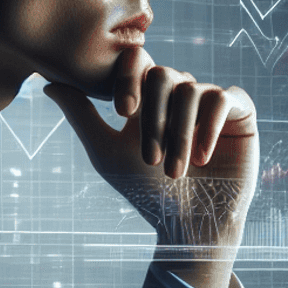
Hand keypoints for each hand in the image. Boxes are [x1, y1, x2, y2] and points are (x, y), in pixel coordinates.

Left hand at [45, 47, 258, 287]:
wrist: (190, 225)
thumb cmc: (146, 193)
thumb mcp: (106, 153)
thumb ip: (81, 115)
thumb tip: (48, 83)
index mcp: (149, 97)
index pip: (138, 62)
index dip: (128, 76)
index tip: (121, 112)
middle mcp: (179, 94)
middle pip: (163, 74)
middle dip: (153, 117)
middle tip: (149, 159)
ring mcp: (209, 101)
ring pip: (191, 90)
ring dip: (179, 133)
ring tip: (175, 170)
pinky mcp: (239, 113)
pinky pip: (223, 98)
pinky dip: (209, 127)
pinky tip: (203, 158)